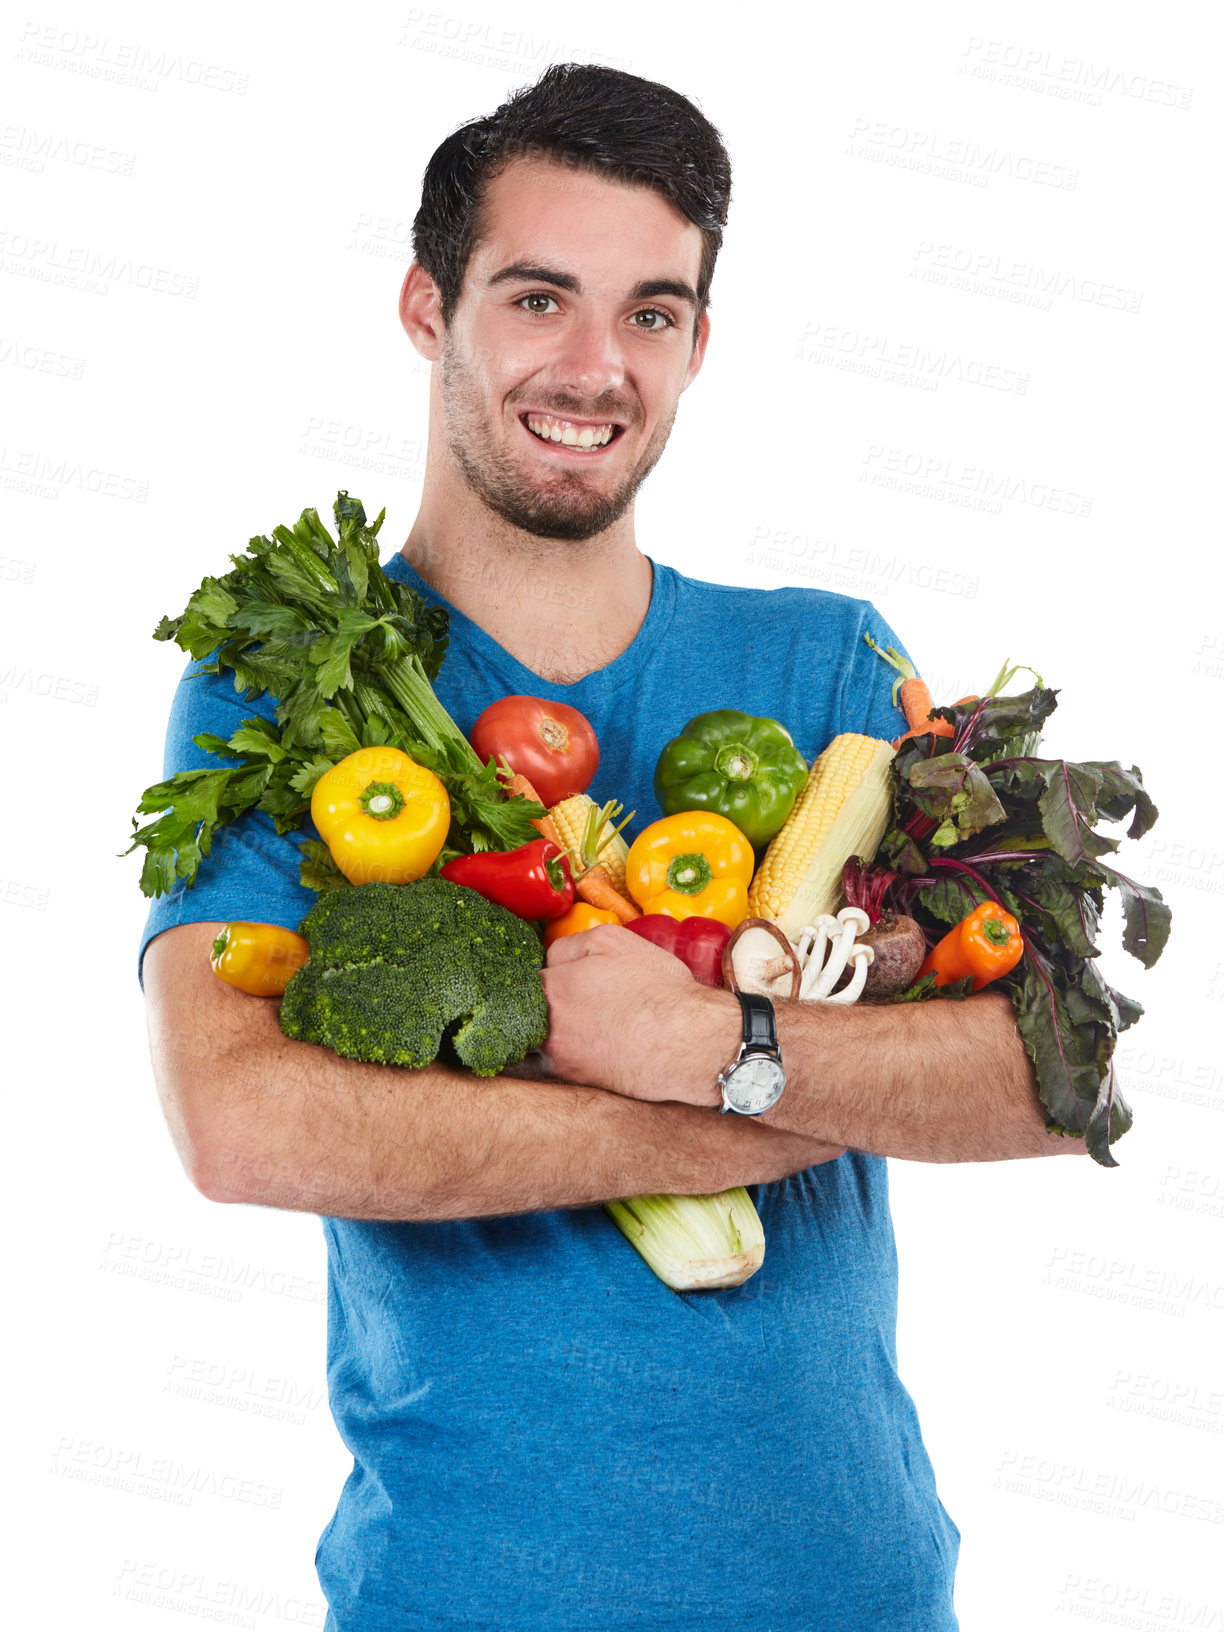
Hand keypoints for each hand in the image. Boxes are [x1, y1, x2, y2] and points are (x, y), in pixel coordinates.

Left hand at [540, 924, 737, 1105]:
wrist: (689, 1043)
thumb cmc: (656, 990)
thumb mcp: (612, 942)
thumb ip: (568, 944)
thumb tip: (549, 960)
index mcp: (551, 990)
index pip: (522, 981)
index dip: (542, 977)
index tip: (555, 979)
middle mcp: (547, 1031)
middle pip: (524, 1017)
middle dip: (538, 1009)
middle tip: (566, 1003)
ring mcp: (561, 1062)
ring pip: (537, 1045)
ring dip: (549, 1035)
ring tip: (582, 1026)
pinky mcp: (580, 1084)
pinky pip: (559, 1067)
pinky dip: (568, 1056)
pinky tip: (593, 1046)